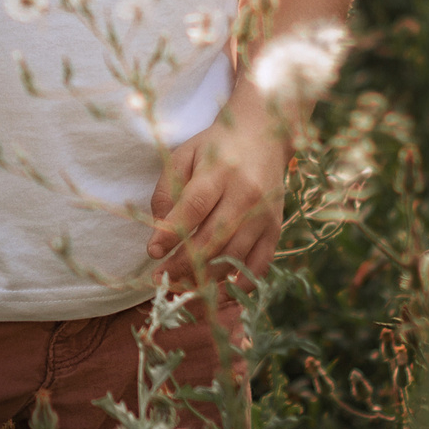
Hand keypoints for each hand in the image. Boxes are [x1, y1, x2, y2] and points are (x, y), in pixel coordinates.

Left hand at [147, 115, 288, 289]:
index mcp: (220, 171)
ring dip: (207, 278)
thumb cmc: (215, 146)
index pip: (194, 207)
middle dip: (184, 263)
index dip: (172, 232)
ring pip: (234, 256)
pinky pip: (259, 264)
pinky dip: (239, 284)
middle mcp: (246, 194)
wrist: (263, 134)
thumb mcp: (183, 156)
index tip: (152, 252)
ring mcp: (264, 214)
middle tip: (161, 278)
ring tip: (182, 288)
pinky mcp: (275, 229)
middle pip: (214, 237)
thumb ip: (167, 190)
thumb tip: (158, 231)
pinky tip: (218, 293)